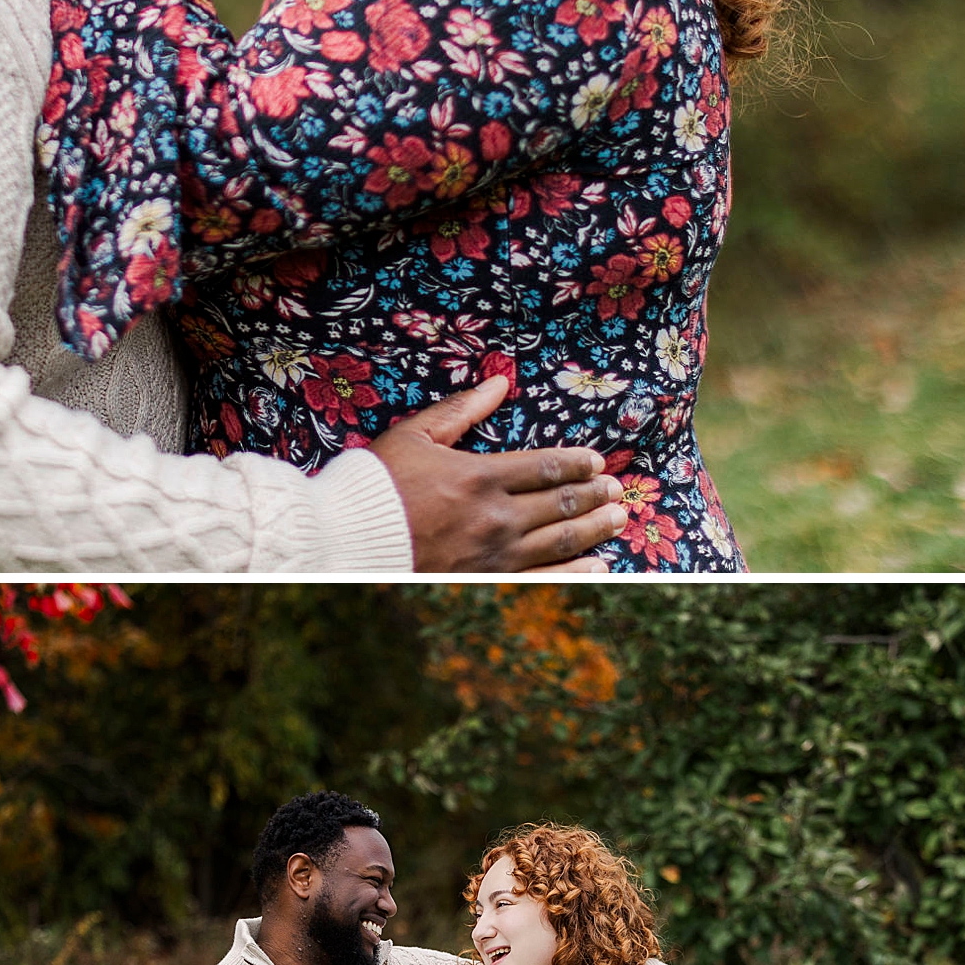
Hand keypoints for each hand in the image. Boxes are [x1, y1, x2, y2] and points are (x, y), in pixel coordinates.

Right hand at [372, 379, 627, 572]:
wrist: (347, 540)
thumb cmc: (377, 483)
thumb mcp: (415, 435)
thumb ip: (461, 410)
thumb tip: (500, 383)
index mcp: (479, 475)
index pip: (545, 466)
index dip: (577, 463)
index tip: (597, 462)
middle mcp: (494, 516)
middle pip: (560, 503)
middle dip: (594, 494)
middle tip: (616, 490)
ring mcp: (492, 553)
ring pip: (559, 540)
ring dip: (594, 528)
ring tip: (617, 518)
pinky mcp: (484, 580)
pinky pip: (541, 578)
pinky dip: (574, 572)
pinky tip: (598, 566)